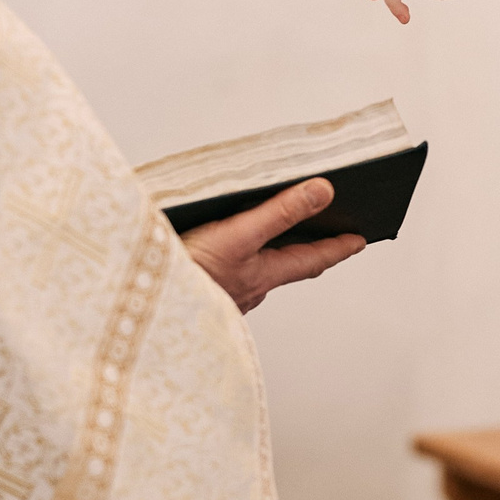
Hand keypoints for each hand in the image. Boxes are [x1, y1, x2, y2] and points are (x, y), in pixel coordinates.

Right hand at [181, 178, 365, 313]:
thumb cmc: (187, 276)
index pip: (312, 259)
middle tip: (325, 238)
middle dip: (306, 251)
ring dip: (268, 256)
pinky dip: (235, 261)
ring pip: (255, 272)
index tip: (359, 241)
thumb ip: (280, 213)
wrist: (140, 306)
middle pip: (286, 266)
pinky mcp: (199, 294)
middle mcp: (248, 289)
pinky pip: (228, 276)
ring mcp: (223, 295)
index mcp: (263, 275)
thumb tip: (322, 193)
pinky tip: (220, 252)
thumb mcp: (238, 236)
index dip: (338, 247)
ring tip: (272, 238)